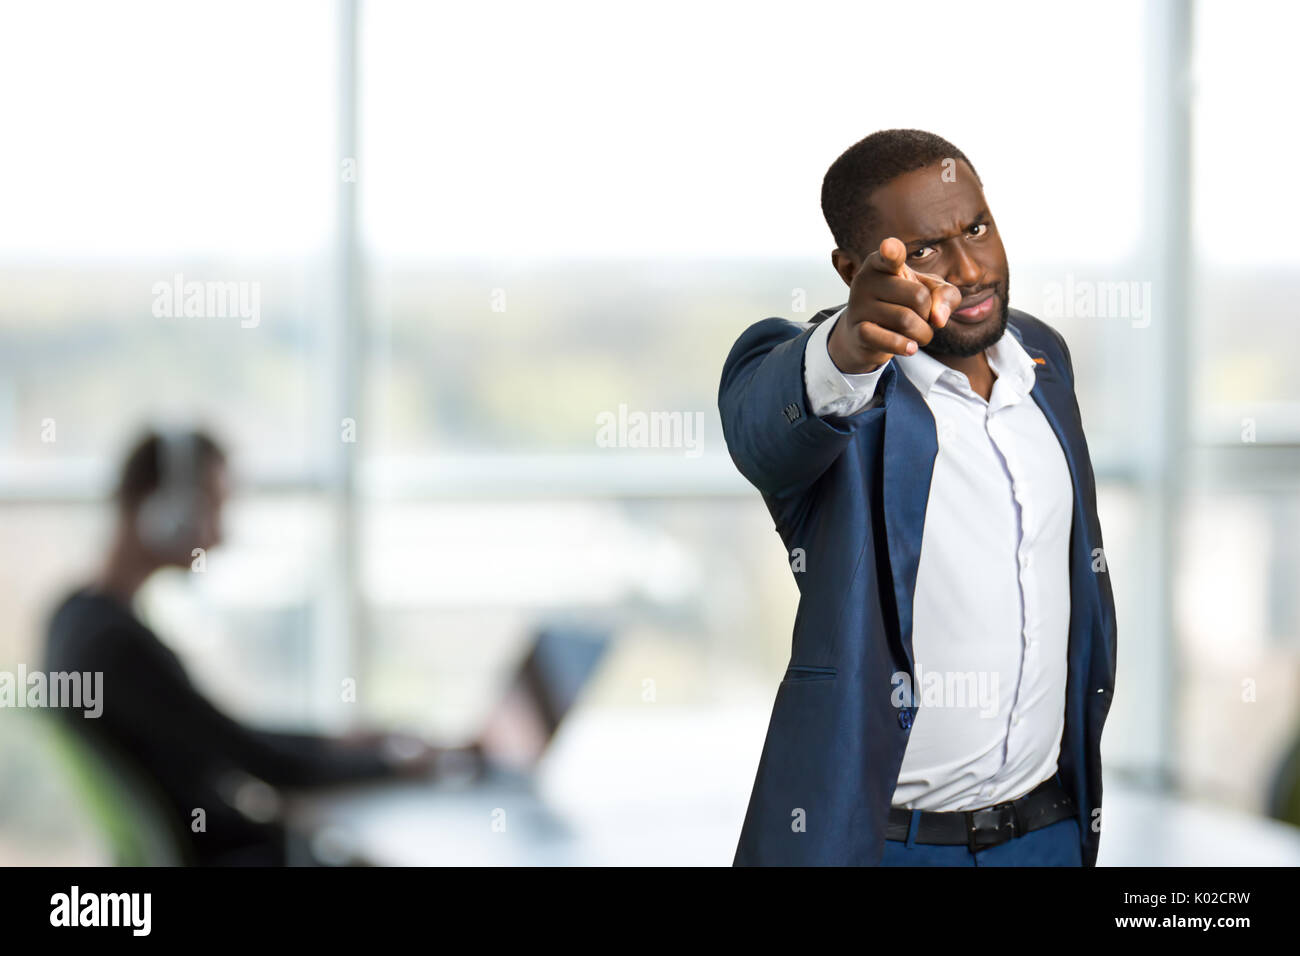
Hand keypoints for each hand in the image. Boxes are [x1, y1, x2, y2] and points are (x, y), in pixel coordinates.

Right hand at [828, 237, 961, 373]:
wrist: (863, 335)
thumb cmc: (901, 305)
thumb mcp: (929, 292)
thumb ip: (946, 295)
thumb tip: (938, 319)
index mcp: (881, 263)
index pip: (891, 255)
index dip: (892, 252)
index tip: (889, 248)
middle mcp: (866, 280)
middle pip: (918, 296)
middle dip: (929, 313)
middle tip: (921, 317)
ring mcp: (858, 306)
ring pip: (906, 321)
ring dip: (923, 334)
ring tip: (918, 335)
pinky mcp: (857, 331)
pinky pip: (887, 339)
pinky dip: (904, 346)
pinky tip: (911, 348)